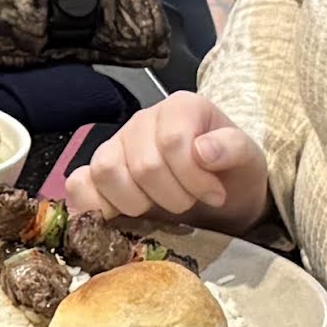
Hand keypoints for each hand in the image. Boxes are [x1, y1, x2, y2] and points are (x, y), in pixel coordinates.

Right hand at [68, 89, 270, 231]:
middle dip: (171, 197)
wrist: (224, 196)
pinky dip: (95, 207)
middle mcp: (142, 122)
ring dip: (136, 203)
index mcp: (179, 108)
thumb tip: (205, 151)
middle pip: (141, 164)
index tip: (215, 195)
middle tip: (190, 205)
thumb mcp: (248, 161)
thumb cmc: (232, 175)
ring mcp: (115, 147)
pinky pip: (78, 186)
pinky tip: (123, 218)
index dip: (193, 178)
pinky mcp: (97, 175)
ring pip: (105, 171)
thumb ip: (233, 148)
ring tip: (159, 211)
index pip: (172, 141)